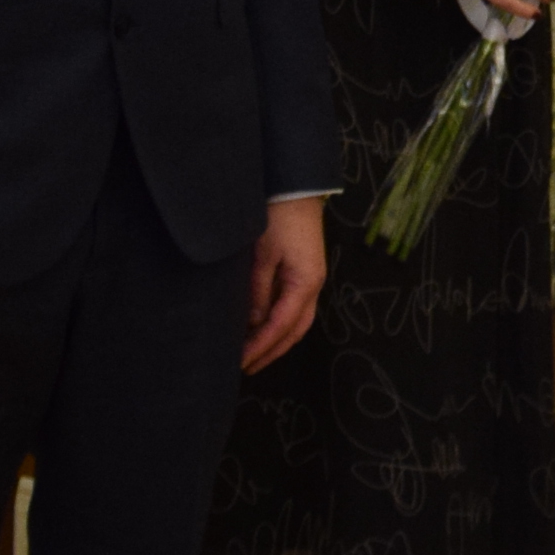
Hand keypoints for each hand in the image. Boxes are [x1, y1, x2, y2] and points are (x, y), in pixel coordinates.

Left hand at [244, 193, 325, 370]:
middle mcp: (313, 285)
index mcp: (306, 283)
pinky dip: (279, 322)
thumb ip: (258, 290)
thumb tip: (253, 322)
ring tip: (253, 352)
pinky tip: (262, 325)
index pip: (281, 325)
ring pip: (297, 320)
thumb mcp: (262, 254)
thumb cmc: (279, 217)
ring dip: (277, 339)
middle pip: (295, 330)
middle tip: (247, 367)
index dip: (261, 346)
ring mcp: (311, 278)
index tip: (241, 362)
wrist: (296, 187)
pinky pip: (294, 306)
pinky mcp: (304, 271)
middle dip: (272, 351)